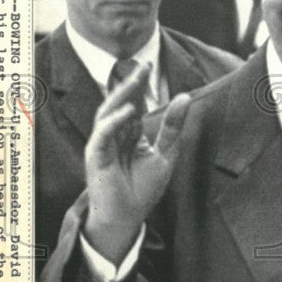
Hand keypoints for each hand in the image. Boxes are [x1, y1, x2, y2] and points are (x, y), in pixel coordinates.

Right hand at [83, 64, 190, 264]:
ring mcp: (102, 145)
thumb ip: (173, 126)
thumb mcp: (165, 154)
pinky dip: (114, 122)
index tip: (148, 63)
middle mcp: (113, 135)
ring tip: (135, 80)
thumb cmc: (142, 188)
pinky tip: (127, 111)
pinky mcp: (96, 157)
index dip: (139, 84)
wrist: (127, 218)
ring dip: (121, 96)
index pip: (133, 103)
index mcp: (128, 133)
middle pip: (119, 103)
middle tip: (142, 64)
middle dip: (131, 83)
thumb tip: (185, 96)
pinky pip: (103, 136)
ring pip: (108, 114)